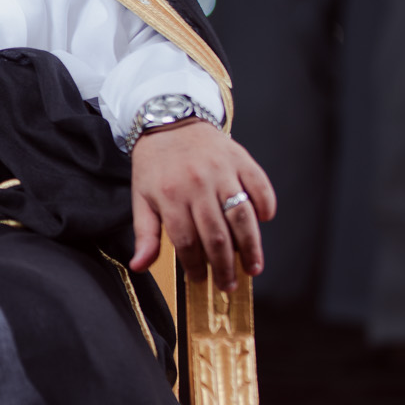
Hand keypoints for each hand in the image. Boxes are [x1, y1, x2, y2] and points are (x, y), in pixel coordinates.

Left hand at [129, 120, 275, 290]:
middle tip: (229, 284)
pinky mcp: (240, 159)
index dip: (194, 266)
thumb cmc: (155, 164)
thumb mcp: (142, 198)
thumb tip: (139, 267)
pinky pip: (260, 186)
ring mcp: (222, 171)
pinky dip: (265, 205)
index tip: (200, 280)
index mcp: (170, 196)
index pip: (186, 242)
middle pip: (216, 235)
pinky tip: (264, 221)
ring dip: (251, 246)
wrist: (170, 121)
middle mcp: (197, 184)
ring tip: (253, 267)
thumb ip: (145, 235)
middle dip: (224, 266)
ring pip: (241, 216)